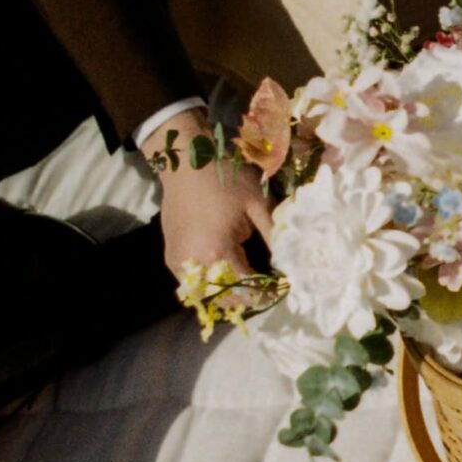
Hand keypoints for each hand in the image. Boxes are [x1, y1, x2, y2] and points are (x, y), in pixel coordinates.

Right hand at [151, 110, 276, 303]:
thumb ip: (275, 237)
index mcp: (218, 253)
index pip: (248, 290)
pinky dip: (210, 285)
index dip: (268, 293)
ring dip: (229, 295)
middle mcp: (194, 265)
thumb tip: (290, 261)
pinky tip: (226, 271)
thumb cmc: (225, 179)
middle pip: (226, 300)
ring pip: (207, 297)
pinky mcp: (171, 257)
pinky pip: (192, 284)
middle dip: (249, 298)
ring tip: (248, 281)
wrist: (185, 162)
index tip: (283, 286)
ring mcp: (179, 263)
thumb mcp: (259, 205)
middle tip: (268, 285)